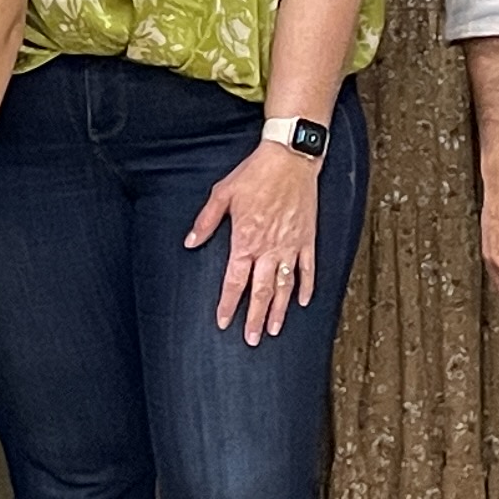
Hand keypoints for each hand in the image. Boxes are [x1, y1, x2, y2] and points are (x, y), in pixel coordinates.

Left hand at [192, 139, 323, 344]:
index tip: (222, 321)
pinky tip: (302, 302)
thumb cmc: (255, 174)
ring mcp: (291, 246)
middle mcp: (269, 249)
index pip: (234, 281)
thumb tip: (190, 242)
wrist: (290, 158)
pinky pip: (308, 269)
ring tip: (274, 330)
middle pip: (261, 292)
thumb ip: (206, 221)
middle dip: (254, 318)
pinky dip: (306, 287)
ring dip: (279, 310)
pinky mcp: (307, 239)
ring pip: (285, 287)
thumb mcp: (223, 193)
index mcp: (246, 240)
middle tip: (251, 340)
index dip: (227, 303)